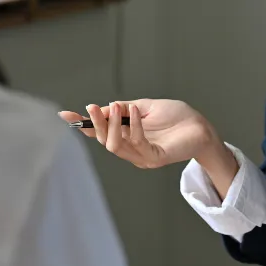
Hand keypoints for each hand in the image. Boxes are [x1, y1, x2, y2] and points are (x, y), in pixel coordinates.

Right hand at [58, 99, 238, 196]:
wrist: (201, 127)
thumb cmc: (177, 117)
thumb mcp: (146, 107)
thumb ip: (126, 110)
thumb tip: (104, 108)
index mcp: (128, 138)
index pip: (100, 135)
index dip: (83, 126)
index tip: (65, 115)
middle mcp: (132, 150)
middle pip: (104, 142)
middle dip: (97, 124)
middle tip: (94, 107)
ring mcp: (143, 157)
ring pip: (116, 146)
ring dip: (112, 125)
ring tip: (116, 106)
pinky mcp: (156, 158)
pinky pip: (138, 145)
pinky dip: (133, 128)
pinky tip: (135, 113)